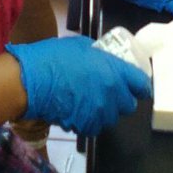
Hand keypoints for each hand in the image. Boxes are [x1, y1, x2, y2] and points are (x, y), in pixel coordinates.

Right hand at [6, 36, 151, 135]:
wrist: (31, 80)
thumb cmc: (54, 57)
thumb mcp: (81, 46)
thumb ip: (99, 56)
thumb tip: (103, 60)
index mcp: (115, 73)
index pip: (141, 84)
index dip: (141, 86)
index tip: (138, 86)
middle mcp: (112, 95)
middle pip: (128, 105)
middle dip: (121, 99)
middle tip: (109, 92)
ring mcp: (99, 113)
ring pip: (111, 117)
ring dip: (105, 111)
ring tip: (90, 102)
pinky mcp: (85, 126)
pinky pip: (94, 126)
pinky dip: (89, 121)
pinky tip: (78, 111)